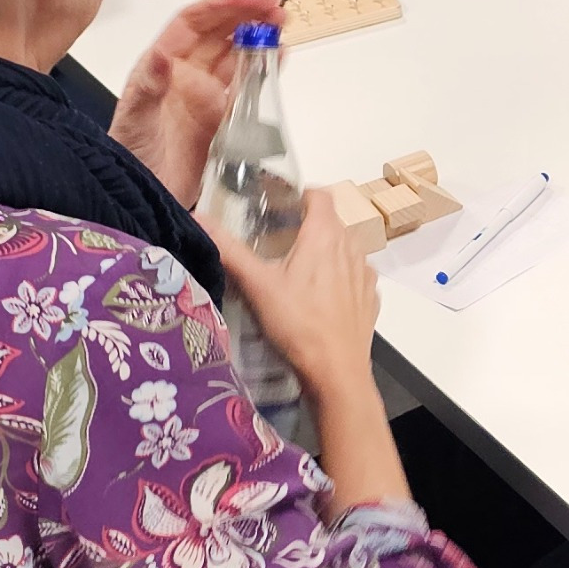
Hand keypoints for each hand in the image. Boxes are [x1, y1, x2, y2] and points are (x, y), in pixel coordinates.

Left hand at [111, 0, 268, 203]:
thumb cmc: (131, 155)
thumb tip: (162, 56)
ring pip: (237, 54)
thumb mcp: (135, 117)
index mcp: (163, 65)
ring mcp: (206, 95)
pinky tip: (279, 57)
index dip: (222, 6)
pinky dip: (265, 69)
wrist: (143, 197)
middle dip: (247, 15)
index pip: (194, 22)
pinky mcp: (223, 118)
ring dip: (259, 36)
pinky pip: (247, 86)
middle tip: (277, 7)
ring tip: (282, 24)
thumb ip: (150, 85)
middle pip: (220, 32)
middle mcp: (187, 74)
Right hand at [217, 192, 379, 403]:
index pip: (319, 195)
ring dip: (323, 253)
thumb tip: (198, 216)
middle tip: (276, 243)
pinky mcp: (370, 298)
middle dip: (305, 227)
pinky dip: (337, 279)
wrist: (337, 372)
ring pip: (343, 250)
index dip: (299, 195)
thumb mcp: (256, 285)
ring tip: (295, 273)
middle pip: (330, 223)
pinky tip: (317, 300)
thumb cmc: (297, 324)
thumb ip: (228, 249)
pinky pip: (352, 277)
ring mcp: (365, 274)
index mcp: (326, 235)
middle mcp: (352, 247)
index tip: (278, 207)